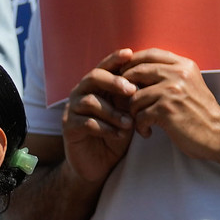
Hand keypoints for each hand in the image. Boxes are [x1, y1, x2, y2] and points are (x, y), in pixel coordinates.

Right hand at [59, 49, 138, 185]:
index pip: (105, 67)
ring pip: (90, 101)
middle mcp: (81, 93)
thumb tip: (151, 78)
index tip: (130, 54)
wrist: (98, 165)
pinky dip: (105, 128)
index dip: (115, 59)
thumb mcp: (127, 113)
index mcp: (96, 87)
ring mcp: (72, 109)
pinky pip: (86, 122)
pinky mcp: (68, 127)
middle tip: (132, 90)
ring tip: (129, 124)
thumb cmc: (115, 134)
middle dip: (113, 81)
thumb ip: (132, 97)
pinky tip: (118, 135)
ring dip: (113, 112)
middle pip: (93, 77)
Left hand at [122, 49, 219, 158]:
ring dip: (133, 112)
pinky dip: (140, 126)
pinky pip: (139, 115)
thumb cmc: (200, 112)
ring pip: (134, 96)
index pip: (150, 54)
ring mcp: (172, 91)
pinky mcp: (166, 110)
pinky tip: (148, 131)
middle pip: (136, 72)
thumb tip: (136, 68)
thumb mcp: (190, 84)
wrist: (219, 134)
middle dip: (125, 88)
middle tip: (125, 101)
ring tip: (142, 121)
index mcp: (184, 65)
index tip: (125, 75)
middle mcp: (178, 74)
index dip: (132, 63)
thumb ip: (169, 73)